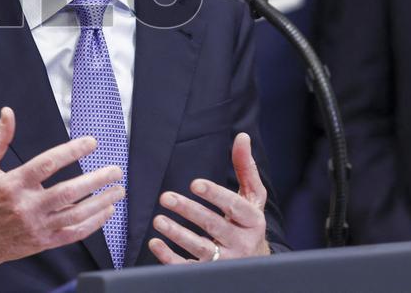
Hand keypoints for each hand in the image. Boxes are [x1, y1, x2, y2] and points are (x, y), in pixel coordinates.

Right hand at [0, 107, 123, 287]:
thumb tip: (8, 113)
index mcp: (14, 184)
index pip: (48, 165)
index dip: (72, 152)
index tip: (91, 143)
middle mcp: (28, 206)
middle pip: (68, 192)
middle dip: (95, 180)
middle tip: (115, 170)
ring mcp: (38, 226)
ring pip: (75, 215)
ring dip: (101, 202)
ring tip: (118, 190)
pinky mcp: (44, 242)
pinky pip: (73, 233)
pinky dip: (93, 224)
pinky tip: (106, 212)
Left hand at [149, 132, 269, 263]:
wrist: (254, 260)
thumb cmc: (247, 221)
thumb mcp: (252, 196)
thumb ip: (245, 167)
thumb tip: (242, 137)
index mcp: (253, 220)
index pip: (234, 206)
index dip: (215, 195)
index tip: (195, 184)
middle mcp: (242, 242)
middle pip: (213, 225)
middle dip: (189, 211)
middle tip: (166, 197)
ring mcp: (226, 260)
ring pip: (200, 248)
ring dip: (177, 234)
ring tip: (158, 220)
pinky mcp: (210, 272)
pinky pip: (188, 267)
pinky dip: (170, 257)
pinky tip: (155, 243)